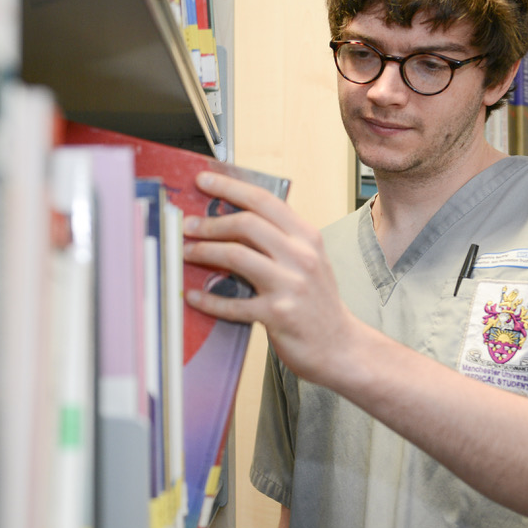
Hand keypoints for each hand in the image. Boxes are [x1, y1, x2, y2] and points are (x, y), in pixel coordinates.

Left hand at [182, 171, 360, 386]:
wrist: (341, 346)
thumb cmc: (319, 303)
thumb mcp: (308, 261)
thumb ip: (278, 240)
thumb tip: (231, 221)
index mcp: (307, 237)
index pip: (264, 201)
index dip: (230, 187)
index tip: (204, 180)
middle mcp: (301, 256)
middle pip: (246, 224)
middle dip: (210, 223)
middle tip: (187, 225)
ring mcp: (290, 285)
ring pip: (236, 256)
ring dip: (203, 252)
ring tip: (186, 253)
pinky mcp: (278, 314)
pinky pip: (234, 303)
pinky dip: (209, 299)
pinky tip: (194, 297)